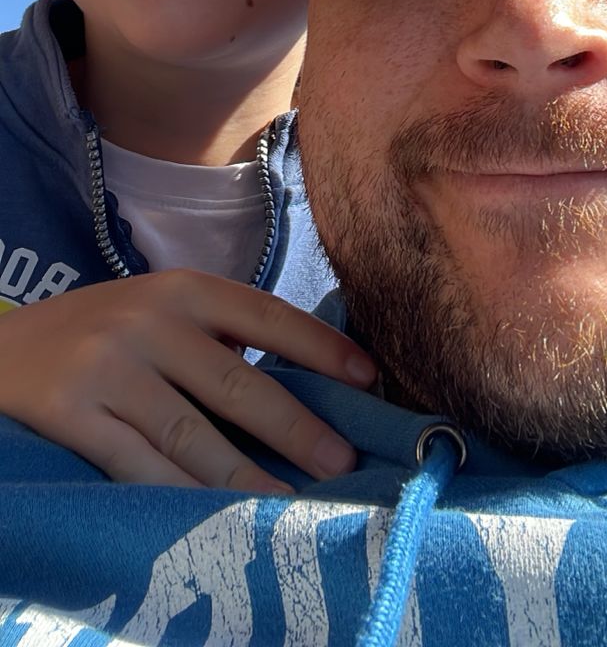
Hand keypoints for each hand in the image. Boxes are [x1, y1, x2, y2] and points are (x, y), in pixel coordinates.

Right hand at [0, 270, 375, 489]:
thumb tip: (303, 384)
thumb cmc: (98, 335)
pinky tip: (211, 517)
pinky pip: (137, 466)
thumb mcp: (156, 312)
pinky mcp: (73, 415)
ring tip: (289, 506)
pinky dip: (179, 496)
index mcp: (181, 290)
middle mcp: (149, 322)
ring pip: (191, 434)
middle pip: (237, 382)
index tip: (368, 378)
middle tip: (342, 464)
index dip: (320, 347)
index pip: (266, 315)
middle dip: (296, 427)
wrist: (0, 351)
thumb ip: (214, 337)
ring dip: (246, 476)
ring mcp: (109, 368)